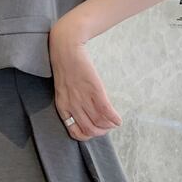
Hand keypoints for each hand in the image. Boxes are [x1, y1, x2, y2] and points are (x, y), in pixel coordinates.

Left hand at [48, 20, 121, 140]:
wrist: (65, 47)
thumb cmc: (64, 65)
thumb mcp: (62, 88)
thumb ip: (71, 101)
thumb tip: (84, 111)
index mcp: (63, 106)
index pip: (75, 132)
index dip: (88, 135)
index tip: (95, 129)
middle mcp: (73, 105)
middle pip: (90, 130)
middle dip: (102, 132)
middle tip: (107, 126)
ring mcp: (83, 98)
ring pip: (99, 123)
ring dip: (109, 126)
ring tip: (114, 122)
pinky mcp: (94, 89)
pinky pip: (106, 111)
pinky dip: (114, 119)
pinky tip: (118, 120)